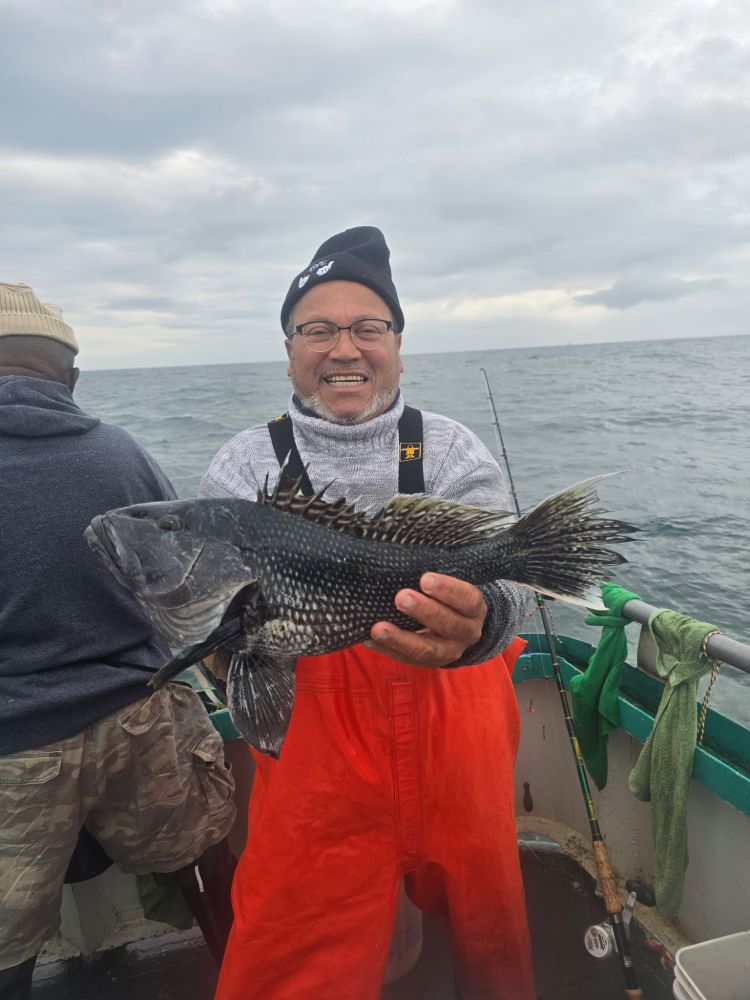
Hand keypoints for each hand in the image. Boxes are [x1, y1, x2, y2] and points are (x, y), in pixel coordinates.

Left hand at [364, 573, 486, 667]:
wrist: (461, 628)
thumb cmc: (450, 598)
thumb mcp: (453, 588)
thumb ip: (435, 581)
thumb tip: (403, 563)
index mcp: (474, 610)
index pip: (468, 600)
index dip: (448, 590)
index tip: (425, 579)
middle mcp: (466, 633)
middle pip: (448, 625)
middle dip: (423, 611)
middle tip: (401, 598)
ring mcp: (448, 652)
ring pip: (426, 649)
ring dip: (400, 638)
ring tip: (377, 628)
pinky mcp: (428, 663)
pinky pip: (406, 658)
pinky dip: (386, 649)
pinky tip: (368, 639)